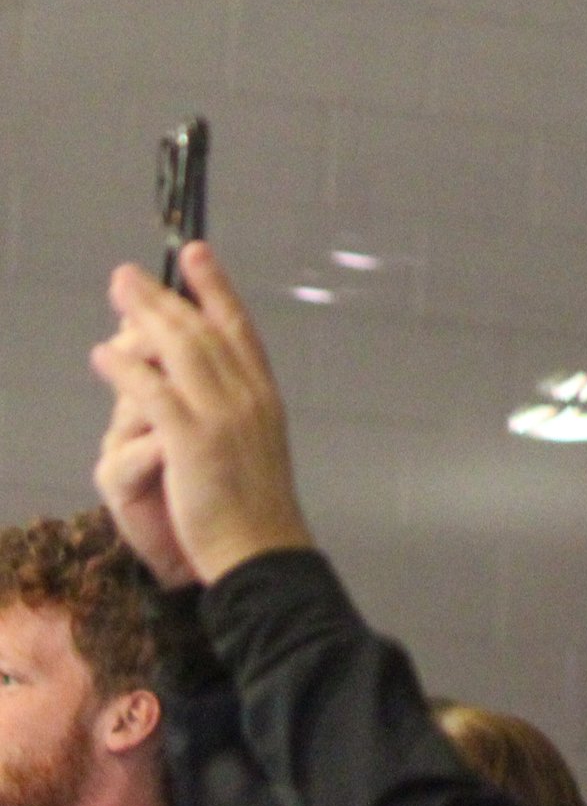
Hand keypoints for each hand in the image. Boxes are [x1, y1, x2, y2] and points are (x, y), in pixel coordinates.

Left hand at [88, 246, 313, 586]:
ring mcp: (223, 416)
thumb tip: (203, 383)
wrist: (262, 550)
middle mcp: (248, 396)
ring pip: (181, 351)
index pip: (238, 328)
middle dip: (166, 296)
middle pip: (201, 331)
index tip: (195, 255)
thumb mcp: (254, 446)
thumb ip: (234, 409)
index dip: (216, 288)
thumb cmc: (256, 507)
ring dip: (144, 317)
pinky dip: (127, 371)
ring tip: (116, 293)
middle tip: (129, 273)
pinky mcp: (193, 442)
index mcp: (265, 395)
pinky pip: (155, 395)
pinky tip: (104, 355)